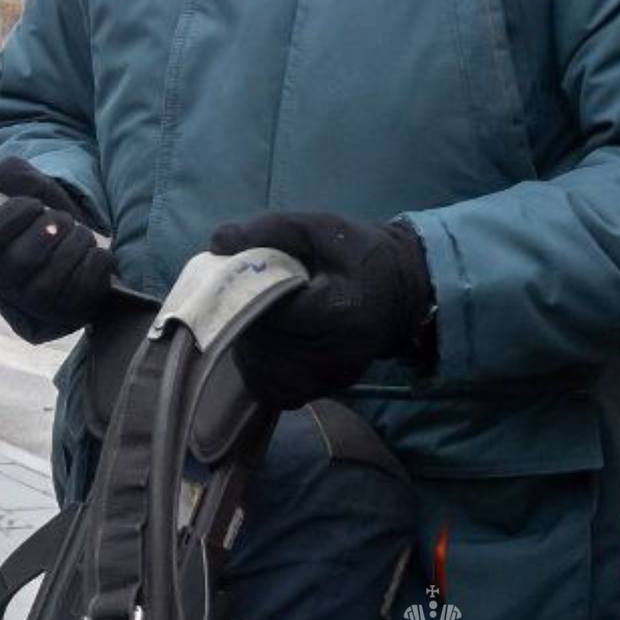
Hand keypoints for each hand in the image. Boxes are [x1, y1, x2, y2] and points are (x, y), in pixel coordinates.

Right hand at [0, 157, 115, 343]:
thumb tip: (28, 193)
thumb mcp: (16, 185)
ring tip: (78, 234)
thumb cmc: (34, 216)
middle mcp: (4, 284)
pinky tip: (92, 253)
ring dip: (78, 241)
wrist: (61, 246)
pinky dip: (97, 260)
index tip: (33, 205)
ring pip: (58, 273)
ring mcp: (35, 304)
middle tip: (61, 220)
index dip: (16, 213)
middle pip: (28, 257)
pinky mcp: (68, 313)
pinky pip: (87, 286)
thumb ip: (11, 174)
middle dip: (56, 226)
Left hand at [209, 211, 432, 411]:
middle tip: (245, 296)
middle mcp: (336, 354)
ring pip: (261, 373)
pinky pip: (274, 389)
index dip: (243, 296)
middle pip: (261, 346)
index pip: (269, 314)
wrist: (402, 291)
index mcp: (338, 311)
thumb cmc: (357, 255)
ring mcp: (331, 379)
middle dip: (240, 320)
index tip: (241, 277)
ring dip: (247, 345)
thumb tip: (218, 243)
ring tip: (257, 316)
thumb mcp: (318, 228)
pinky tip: (268, 340)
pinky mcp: (325, 391)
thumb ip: (269, 230)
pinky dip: (260, 367)